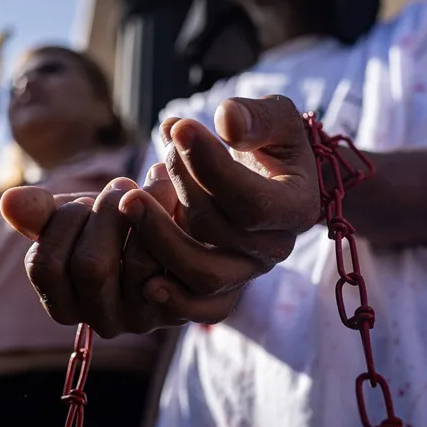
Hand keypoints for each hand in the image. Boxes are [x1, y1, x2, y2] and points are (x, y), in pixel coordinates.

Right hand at [0, 166, 179, 337]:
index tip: (83, 200)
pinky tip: (167, 193)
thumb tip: (7, 201)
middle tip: (122, 184)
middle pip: (90, 266)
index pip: (44, 266)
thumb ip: (41, 213)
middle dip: (103, 212)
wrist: (180, 238)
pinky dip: (167, 216)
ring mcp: (143, 317)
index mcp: (65, 304)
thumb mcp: (74, 218)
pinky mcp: (181, 304)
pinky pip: (173, 260)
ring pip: (135, 262)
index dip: (62, 222)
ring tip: (148, 184)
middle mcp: (101, 321)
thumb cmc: (115, 227)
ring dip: (139, 211)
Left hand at [119, 95, 319, 322]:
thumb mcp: (276, 119)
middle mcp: (276, 248)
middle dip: (180, 188)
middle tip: (159, 152)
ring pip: (203, 275)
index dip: (210, 166)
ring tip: (129, 200)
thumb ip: (257, 117)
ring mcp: (248, 272)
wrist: (270, 177)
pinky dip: (171, 300)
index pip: (251, 200)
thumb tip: (227, 119)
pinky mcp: (223, 289)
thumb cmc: (269, 141)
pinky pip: (199, 309)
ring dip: (159, 238)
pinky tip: (143, 279)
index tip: (180, 127)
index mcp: (297, 207)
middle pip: (218, 232)